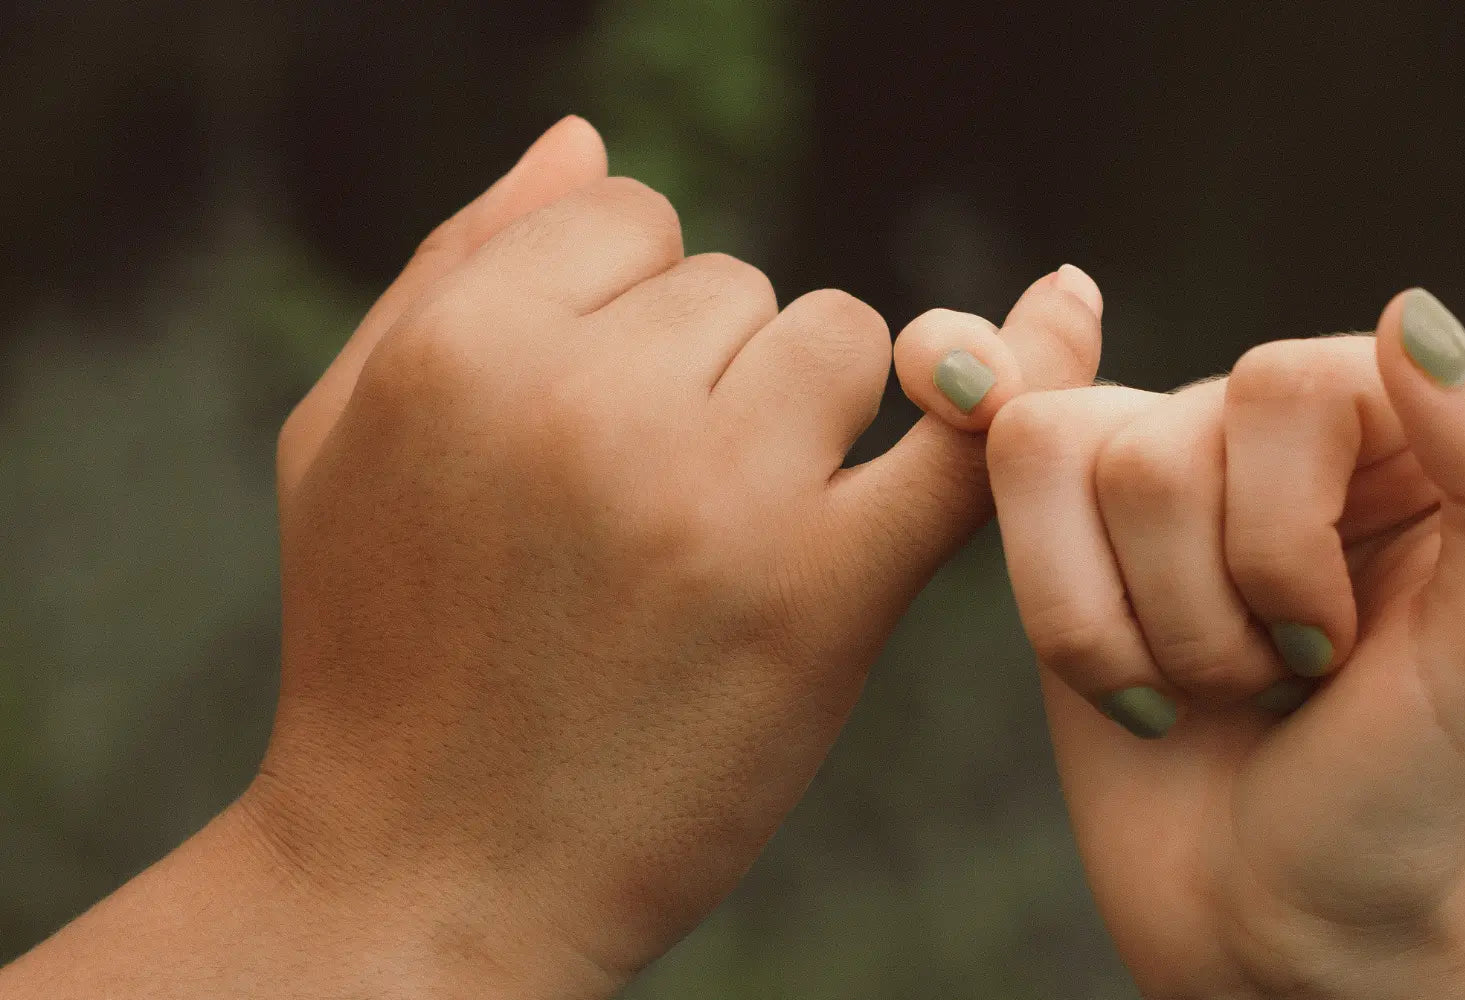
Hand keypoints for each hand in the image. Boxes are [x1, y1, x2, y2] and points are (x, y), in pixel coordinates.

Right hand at [251, 118, 1105, 992]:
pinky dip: (1013, 382)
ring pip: (843, 341)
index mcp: (464, 347)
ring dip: (806, 416)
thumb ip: (459, 261)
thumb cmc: (382, 647)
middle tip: (644, 506)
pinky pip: (958, 443)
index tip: (600, 406)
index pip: (629, 216)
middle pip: (740, 285)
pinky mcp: (822, 596)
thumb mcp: (347, 434)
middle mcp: (591, 404)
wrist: (432, 871)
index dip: (625, 307)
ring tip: (722, 533)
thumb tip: (586, 138)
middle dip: (709, 372)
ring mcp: (717, 499)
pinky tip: (1054, 328)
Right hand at [897, 289, 1464, 997]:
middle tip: (1281, 678)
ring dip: (1145, 631)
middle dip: (1213, 616)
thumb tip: (1410, 312)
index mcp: (1394, 418)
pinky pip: (1006, 482)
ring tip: (1217, 682)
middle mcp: (1269, 420)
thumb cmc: (1404, 788)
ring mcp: (1160, 459)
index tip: (1339, 649)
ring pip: (1068, 463)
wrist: (1287, 913)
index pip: (1282, 388)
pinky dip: (1070, 624)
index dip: (1287, 548)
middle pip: (1160, 449)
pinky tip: (1136, 681)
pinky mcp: (1067, 517)